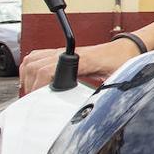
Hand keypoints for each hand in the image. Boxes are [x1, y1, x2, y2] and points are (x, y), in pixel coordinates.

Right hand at [19, 38, 139, 93]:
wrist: (126, 48)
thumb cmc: (122, 61)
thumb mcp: (116, 79)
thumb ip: (106, 91)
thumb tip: (96, 105)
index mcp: (82, 60)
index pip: (50, 69)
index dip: (39, 85)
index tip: (37, 98)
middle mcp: (69, 53)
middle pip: (35, 65)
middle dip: (30, 84)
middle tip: (32, 99)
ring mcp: (64, 51)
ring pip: (33, 59)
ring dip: (27, 75)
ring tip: (29, 90)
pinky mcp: (62, 53)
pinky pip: (37, 56)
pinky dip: (30, 67)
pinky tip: (32, 78)